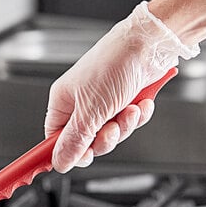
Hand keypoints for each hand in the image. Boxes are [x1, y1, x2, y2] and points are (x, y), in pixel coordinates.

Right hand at [44, 1, 198, 172]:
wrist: (150, 44)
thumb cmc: (115, 63)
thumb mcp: (90, 110)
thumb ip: (74, 141)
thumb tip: (60, 162)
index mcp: (63, 102)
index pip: (55, 139)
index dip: (67, 152)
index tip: (79, 159)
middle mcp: (80, 104)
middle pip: (85, 142)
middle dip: (104, 138)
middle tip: (111, 128)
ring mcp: (102, 103)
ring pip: (109, 135)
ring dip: (124, 127)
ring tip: (129, 110)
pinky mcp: (123, 102)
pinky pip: (126, 124)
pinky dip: (136, 117)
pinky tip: (139, 104)